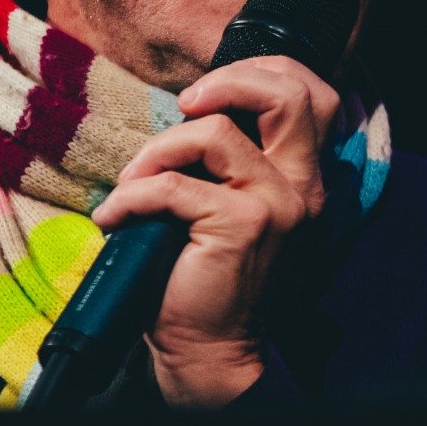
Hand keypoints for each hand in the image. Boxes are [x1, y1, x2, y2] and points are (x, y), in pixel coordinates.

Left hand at [88, 55, 341, 407]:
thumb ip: (232, 162)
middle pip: (291, 94)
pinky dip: (131, 197)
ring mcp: (277, 205)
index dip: (262, 73)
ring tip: (131, 182)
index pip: (313, 96)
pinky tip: (113, 219)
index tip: (207, 93)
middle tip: (186, 103)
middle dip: (230, 81)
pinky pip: (174, 186)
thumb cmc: (209, 279)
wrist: (210, 352)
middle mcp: (303, 187)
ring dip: (157, 150)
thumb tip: (190, 110)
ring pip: (216, 132)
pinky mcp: (241, 226)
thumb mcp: (231, 208)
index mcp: (305, 178)